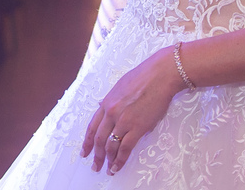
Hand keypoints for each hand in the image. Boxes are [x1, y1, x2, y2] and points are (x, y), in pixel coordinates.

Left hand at [81, 46, 182, 174]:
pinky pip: (126, 148)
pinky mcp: (138, 127)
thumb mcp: (119, 86)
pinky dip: (120, 160)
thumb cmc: (142, 78)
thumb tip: (102, 106)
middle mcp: (112, 113)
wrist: (159, 76)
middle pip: (99, 139)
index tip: (84, 152)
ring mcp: (124, 121)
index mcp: (106, 103)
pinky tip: (118, 166)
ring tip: (107, 169)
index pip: (92, 127)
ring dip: (108, 160)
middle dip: (95, 155)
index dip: (87, 142)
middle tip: (94, 166)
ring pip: (111, 146)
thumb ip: (110, 100)